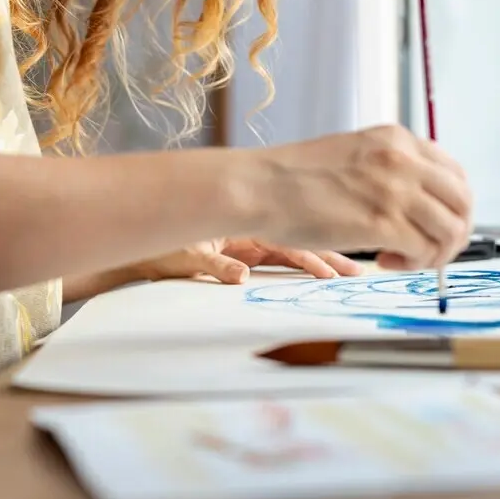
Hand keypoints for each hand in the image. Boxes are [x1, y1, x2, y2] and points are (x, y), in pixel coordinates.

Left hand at [137, 239, 364, 284]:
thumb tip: (240, 276)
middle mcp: (251, 228)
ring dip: (320, 262)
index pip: (287, 239)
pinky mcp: (245, 254)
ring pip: (294, 250)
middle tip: (357, 272)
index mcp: (243, 221)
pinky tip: (320, 276)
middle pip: (299, 241)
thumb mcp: (189, 257)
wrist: (142, 251)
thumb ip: (216, 265)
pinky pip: (279, 260)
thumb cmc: (162, 249)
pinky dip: (300, 266)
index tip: (336, 269)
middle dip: (329, 254)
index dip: (314, 253)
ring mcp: (250, 241)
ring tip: (346, 275)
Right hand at [254, 124, 473, 270]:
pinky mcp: (382, 223)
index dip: (453, 206)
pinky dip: (412, 264)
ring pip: (450, 230)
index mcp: (395, 140)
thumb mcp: (353, 155)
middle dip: (455, 233)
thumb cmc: (293, 178)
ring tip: (402, 259)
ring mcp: (394, 190)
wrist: (259, 187)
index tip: (437, 225)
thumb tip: (417, 203)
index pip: (455, 173)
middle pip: (463, 202)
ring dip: (433, 253)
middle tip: (430, 251)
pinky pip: (424, 252)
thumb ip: (389, 169)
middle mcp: (402, 160)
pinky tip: (384, 261)